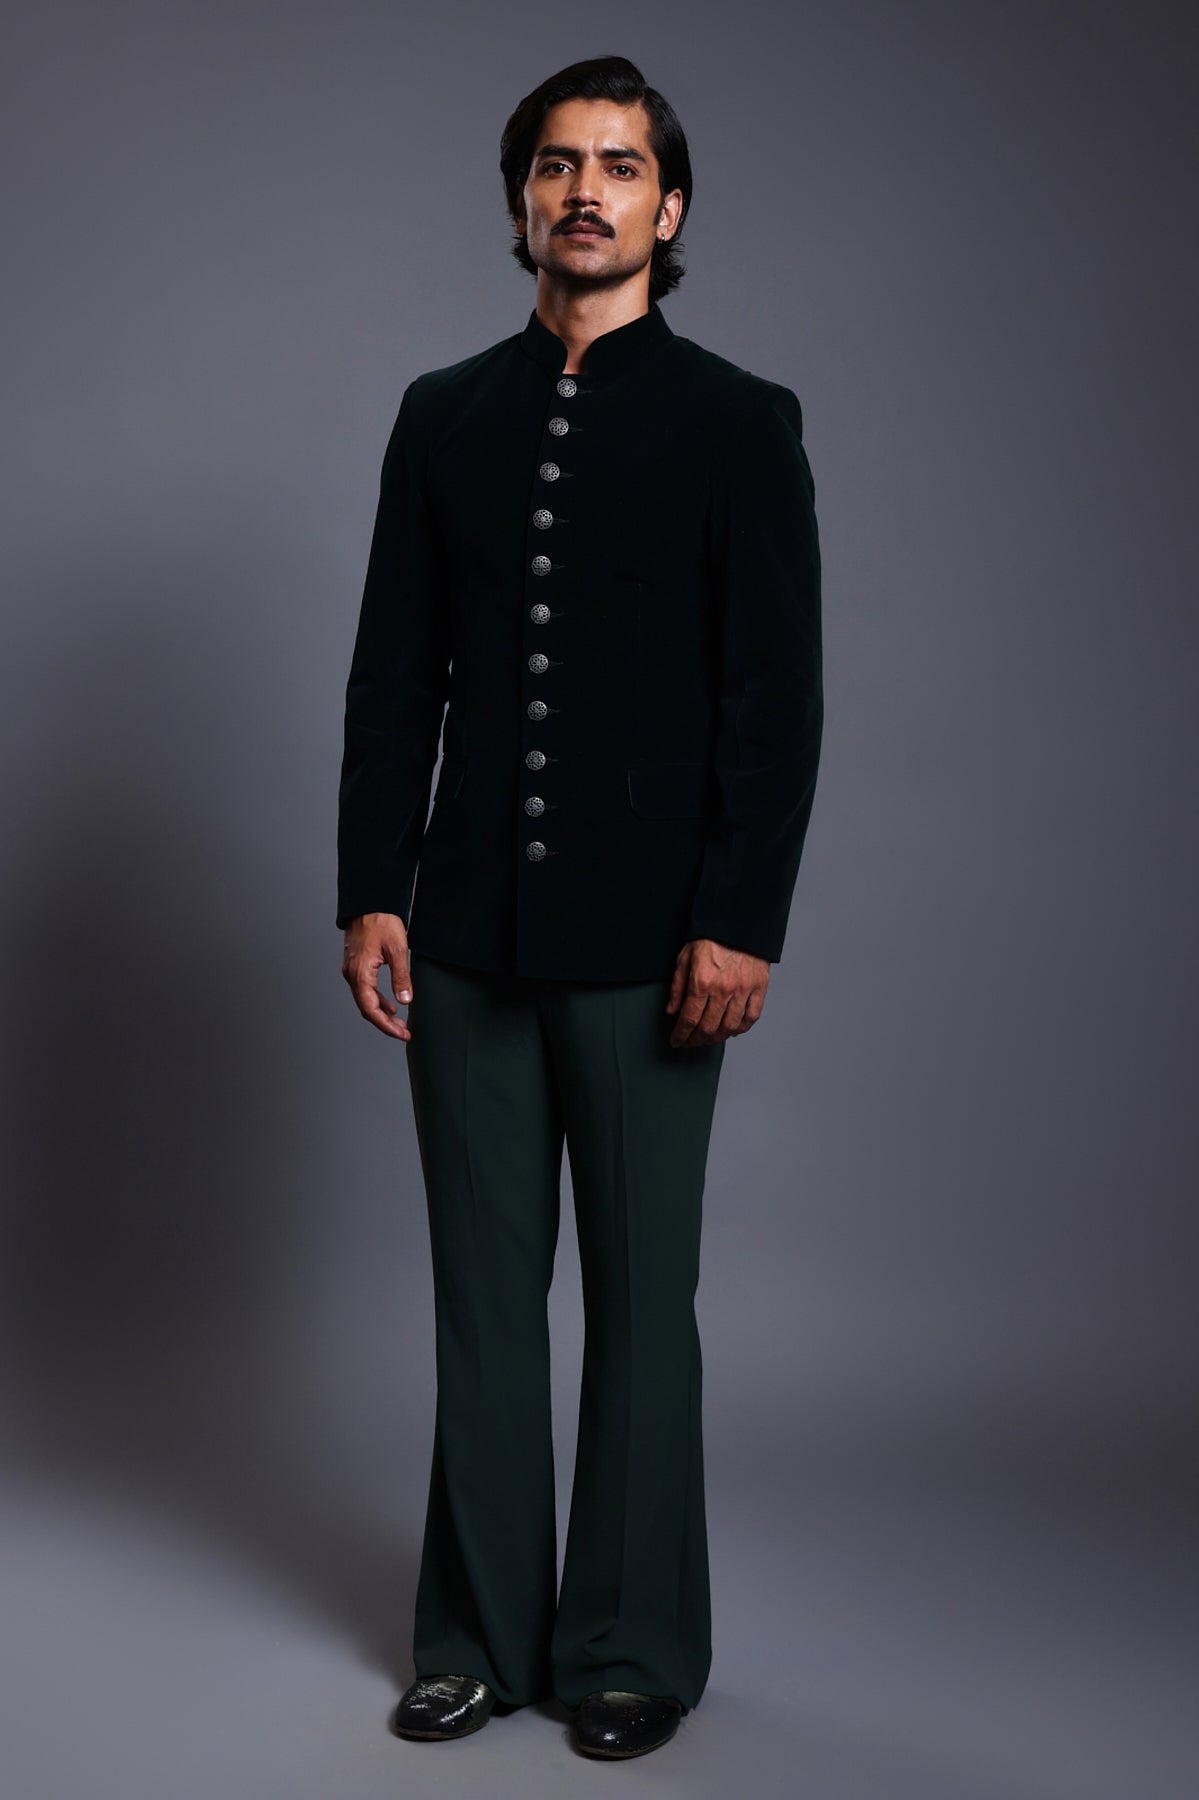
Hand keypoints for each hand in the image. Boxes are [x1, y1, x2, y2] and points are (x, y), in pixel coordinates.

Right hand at [342, 912, 412, 1040]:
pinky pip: (364, 990)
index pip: (371, 1009)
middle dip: (385, 1023)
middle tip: (404, 1032)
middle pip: (366, 1008)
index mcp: (360, 973)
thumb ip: (401, 977)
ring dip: (381, 1013)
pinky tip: (390, 1004)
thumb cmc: (381, 921)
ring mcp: (352, 970)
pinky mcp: (355, 966)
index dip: (386, 1026)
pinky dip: (377, 1000)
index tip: (401, 1033)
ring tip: (399, 1022)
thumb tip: (405, 1000)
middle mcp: (352, 974)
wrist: (368, 902)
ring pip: (365, 1000)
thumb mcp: (398, 949)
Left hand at [665, 939, 768, 1047]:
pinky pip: (751, 1017)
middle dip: (696, 1040)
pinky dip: (741, 1028)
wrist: (738, 922)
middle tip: (690, 1042)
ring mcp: (743, 990)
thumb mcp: (685, 958)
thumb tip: (672, 1012)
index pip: (689, 1019)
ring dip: (716, 1038)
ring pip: (730, 1027)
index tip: (676, 1041)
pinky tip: (731, 1030)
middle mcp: (723, 989)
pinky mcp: (759, 987)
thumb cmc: (710, 938)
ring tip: (708, 1039)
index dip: (680, 1035)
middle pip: (708, 1028)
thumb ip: (677, 987)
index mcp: (702, 981)